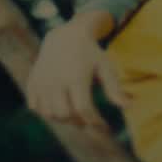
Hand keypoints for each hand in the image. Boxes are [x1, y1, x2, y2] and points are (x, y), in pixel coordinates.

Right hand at [26, 13, 122, 130]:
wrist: (64, 36)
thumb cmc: (90, 53)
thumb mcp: (104, 66)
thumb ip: (114, 87)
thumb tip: (129, 106)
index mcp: (76, 76)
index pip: (83, 108)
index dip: (94, 121)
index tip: (103, 125)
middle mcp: (56, 80)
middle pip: (64, 114)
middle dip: (78, 121)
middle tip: (87, 118)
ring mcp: (42, 82)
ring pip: (49, 114)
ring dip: (63, 119)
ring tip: (74, 112)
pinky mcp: (32, 82)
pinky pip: (35, 107)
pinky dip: (46, 111)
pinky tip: (58, 105)